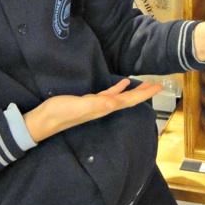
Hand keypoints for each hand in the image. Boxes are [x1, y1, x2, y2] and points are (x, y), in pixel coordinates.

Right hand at [22, 79, 162, 142]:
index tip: (159, 87)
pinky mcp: (89, 101)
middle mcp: (104, 108)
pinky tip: (122, 84)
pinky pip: (109, 94)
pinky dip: (117, 89)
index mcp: (104, 108)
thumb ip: (96, 105)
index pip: (129, 101)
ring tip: (144, 84)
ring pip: (121, 97)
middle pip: (129, 100)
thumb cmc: (61, 112)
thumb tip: (115, 103)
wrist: (45, 120)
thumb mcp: (78, 106)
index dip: (144, 95)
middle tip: (158, 85)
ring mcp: (97, 105)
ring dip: (133, 92)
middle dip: (143, 93)